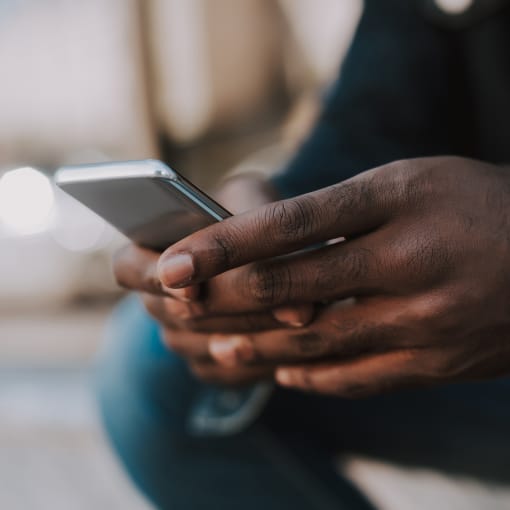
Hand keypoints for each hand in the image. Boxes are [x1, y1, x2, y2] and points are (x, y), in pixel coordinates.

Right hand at [113, 174, 311, 384]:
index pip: (128, 269)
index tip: (193, 288)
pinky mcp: (206, 363)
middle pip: (175, 316)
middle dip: (231, 311)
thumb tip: (266, 264)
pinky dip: (260, 362)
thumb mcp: (249, 197)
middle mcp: (157, 300)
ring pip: (203, 348)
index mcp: (148, 253)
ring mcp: (180, 335)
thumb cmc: (248, 215)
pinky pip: (225, 373)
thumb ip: (251, 218)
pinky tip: (297, 344)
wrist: (264, 249)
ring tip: (302, 319)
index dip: (155, 280)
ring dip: (253, 336)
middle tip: (283, 304)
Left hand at [157, 156, 509, 396]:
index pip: (287, 222)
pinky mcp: (439, 363)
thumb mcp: (406, 183)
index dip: (220, 244)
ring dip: (255, 343)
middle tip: (174, 300)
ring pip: (315, 341)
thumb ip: (338, 216)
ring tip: (214, 342)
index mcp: (396, 198)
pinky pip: (358, 377)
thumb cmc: (471, 203)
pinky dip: (311, 374)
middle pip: (289, 285)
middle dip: (221, 296)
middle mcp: (409, 260)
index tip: (169, 259)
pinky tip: (281, 370)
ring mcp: (427, 319)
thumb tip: (266, 251)